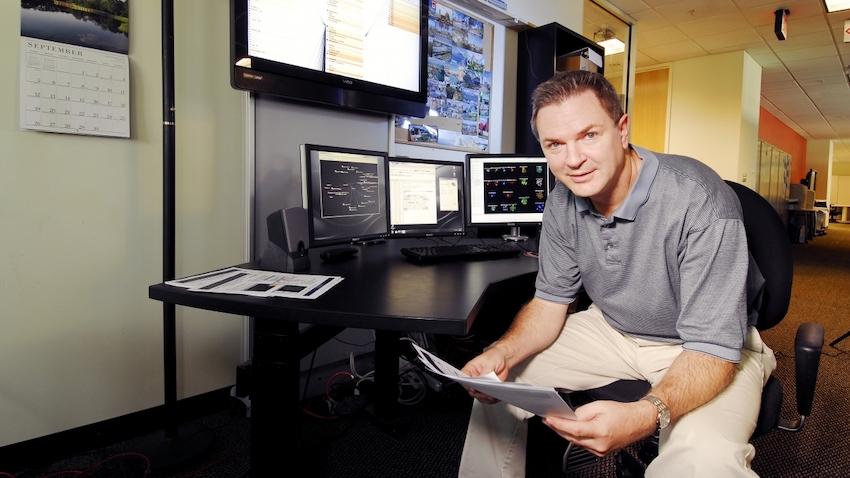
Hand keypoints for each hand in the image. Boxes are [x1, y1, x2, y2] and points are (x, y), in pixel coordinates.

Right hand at [459, 346, 510, 403]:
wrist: (504, 358)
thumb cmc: (493, 357)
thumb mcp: (488, 363)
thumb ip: (483, 374)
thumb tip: (481, 382)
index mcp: (470, 370)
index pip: (463, 379)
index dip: (467, 385)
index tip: (473, 389)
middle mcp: (474, 378)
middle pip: (471, 390)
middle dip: (479, 394)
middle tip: (486, 393)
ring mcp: (481, 385)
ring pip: (479, 396)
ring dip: (486, 398)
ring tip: (492, 396)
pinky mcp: (488, 389)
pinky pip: (487, 398)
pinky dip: (492, 399)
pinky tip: (496, 396)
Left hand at [543, 399, 657, 456]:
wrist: (639, 422)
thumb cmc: (623, 413)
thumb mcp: (600, 405)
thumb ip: (582, 411)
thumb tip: (569, 416)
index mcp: (600, 431)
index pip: (574, 429)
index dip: (559, 424)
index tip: (548, 419)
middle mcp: (600, 444)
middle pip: (572, 438)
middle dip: (558, 428)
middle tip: (547, 420)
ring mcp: (601, 450)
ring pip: (576, 442)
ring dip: (565, 433)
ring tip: (555, 423)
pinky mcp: (601, 452)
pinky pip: (583, 445)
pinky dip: (575, 437)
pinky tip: (569, 430)